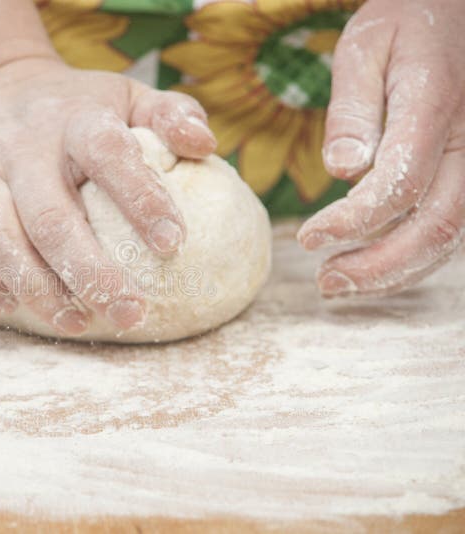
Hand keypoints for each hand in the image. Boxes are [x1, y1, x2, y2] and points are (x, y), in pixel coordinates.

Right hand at [0, 58, 215, 334]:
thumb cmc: (71, 107)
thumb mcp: (124, 95)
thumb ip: (169, 115)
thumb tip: (205, 144)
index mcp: (73, 119)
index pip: (108, 155)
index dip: (141, 200)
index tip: (172, 246)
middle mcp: (18, 144)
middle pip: (50, 217)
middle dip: (90, 273)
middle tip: (129, 314)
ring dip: (36, 290)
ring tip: (77, 324)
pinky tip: (7, 307)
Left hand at [297, 0, 464, 296]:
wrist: (457, 11)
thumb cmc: (405, 21)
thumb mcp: (364, 47)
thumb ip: (352, 109)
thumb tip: (343, 169)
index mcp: (435, 105)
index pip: (400, 184)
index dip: (353, 222)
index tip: (308, 239)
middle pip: (437, 224)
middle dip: (377, 266)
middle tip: (325, 284)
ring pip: (452, 235)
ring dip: (396, 271)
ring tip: (340, 284)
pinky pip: (454, 225)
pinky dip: (415, 255)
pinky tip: (374, 266)